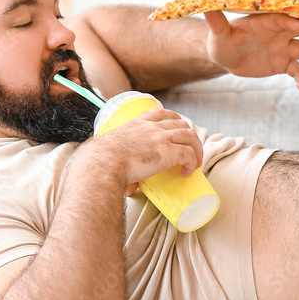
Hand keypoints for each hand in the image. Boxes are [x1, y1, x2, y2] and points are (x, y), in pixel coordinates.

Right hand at [81, 108, 202, 196]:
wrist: (104, 164)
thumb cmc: (102, 160)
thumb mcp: (112, 151)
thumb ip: (120, 163)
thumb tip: (127, 186)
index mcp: (137, 123)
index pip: (161, 113)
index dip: (174, 119)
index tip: (178, 128)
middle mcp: (152, 127)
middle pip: (181, 124)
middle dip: (189, 136)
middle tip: (191, 150)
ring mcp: (161, 138)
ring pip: (190, 137)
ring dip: (196, 149)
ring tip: (195, 162)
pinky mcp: (168, 152)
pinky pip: (189, 154)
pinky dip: (192, 162)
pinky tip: (188, 171)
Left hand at [203, 10, 298, 89]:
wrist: (227, 57)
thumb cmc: (222, 41)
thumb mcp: (218, 34)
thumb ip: (217, 22)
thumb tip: (208, 6)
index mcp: (265, 20)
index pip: (281, 18)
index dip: (289, 21)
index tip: (298, 26)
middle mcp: (279, 31)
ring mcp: (283, 47)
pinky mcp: (283, 63)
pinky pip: (297, 69)